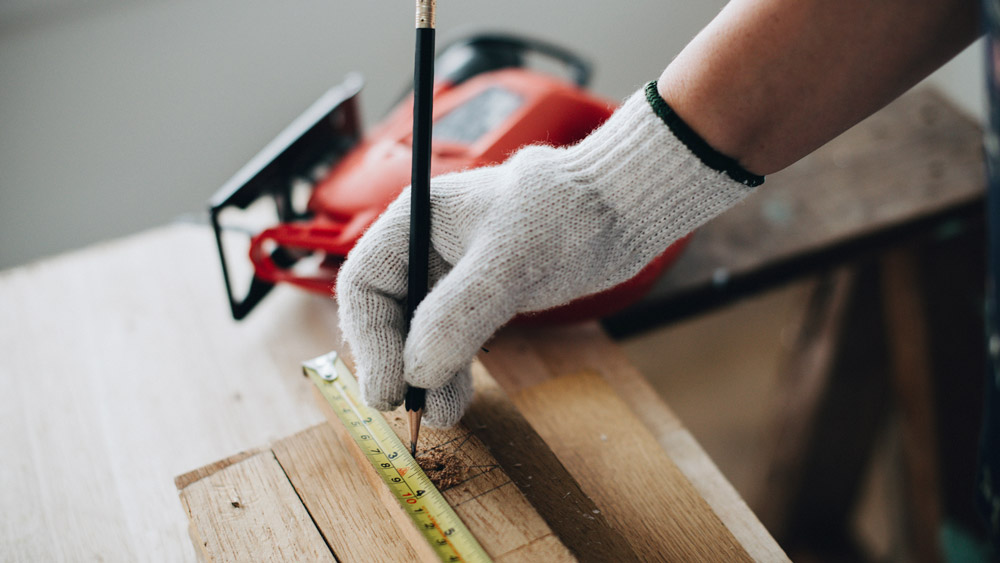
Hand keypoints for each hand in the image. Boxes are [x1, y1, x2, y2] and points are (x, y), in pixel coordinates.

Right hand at [336, 82, 757, 426]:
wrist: (620, 211)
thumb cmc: (567, 214)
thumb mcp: (509, 263)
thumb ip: (458, 315)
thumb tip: (417, 371)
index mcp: (415, 221)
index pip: (364, 284)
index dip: (368, 339)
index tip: (387, 387)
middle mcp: (424, 248)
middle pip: (385, 314)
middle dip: (395, 362)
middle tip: (411, 409)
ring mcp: (451, 274)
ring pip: (416, 333)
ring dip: (423, 375)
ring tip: (441, 414)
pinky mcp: (479, 296)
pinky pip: (449, 340)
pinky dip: (449, 370)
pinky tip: (456, 397)